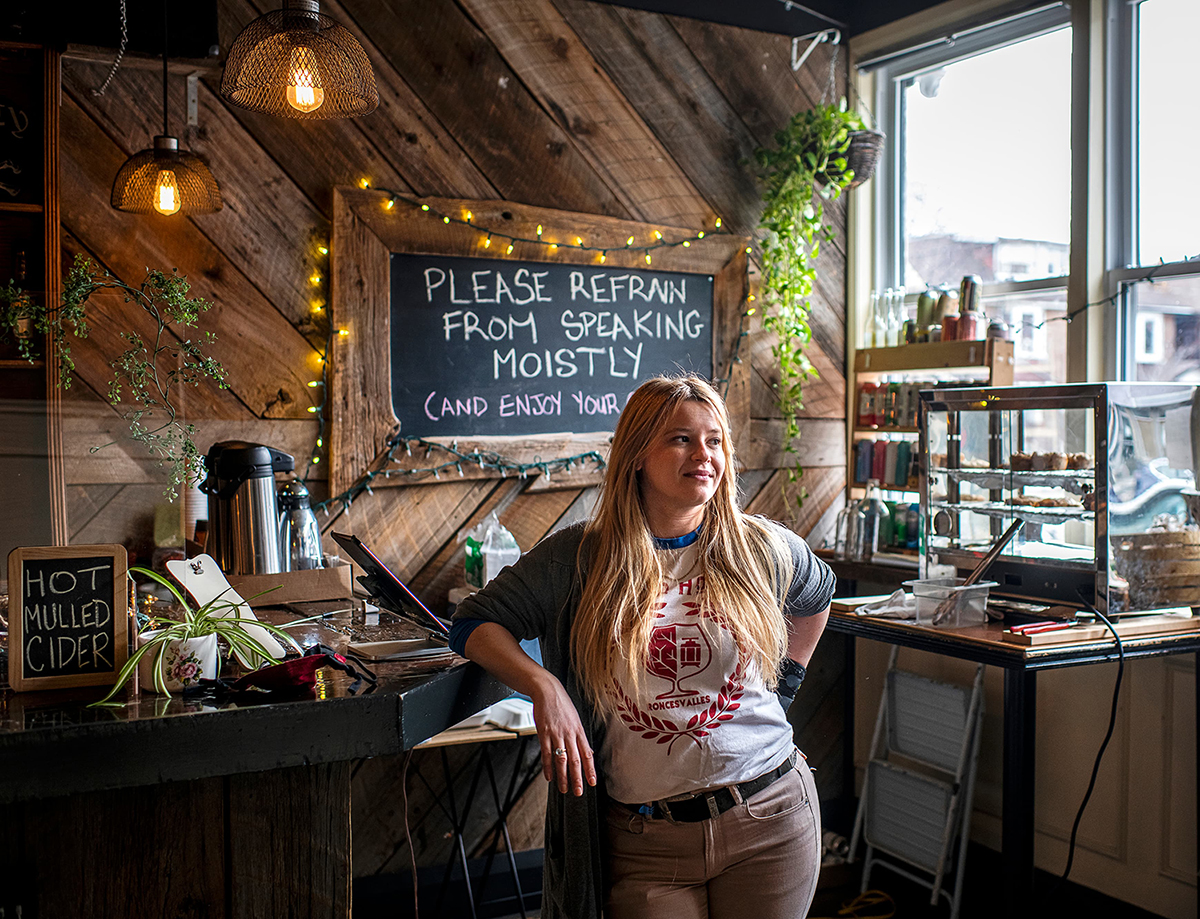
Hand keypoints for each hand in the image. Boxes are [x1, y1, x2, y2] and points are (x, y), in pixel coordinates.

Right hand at [530, 673, 596, 795]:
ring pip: (561, 760)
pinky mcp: (544, 733)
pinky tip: (549, 777)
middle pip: (575, 760)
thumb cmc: (562, 705)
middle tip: (579, 792)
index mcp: (579, 731)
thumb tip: (586, 751)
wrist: (548, 691)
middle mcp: (569, 734)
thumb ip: (579, 736)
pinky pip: (546, 753)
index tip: (593, 782)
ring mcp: (556, 734)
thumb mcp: (575, 719)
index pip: (587, 754)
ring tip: (564, 789)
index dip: (590, 769)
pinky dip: (548, 767)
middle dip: (577, 778)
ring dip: (563, 777)